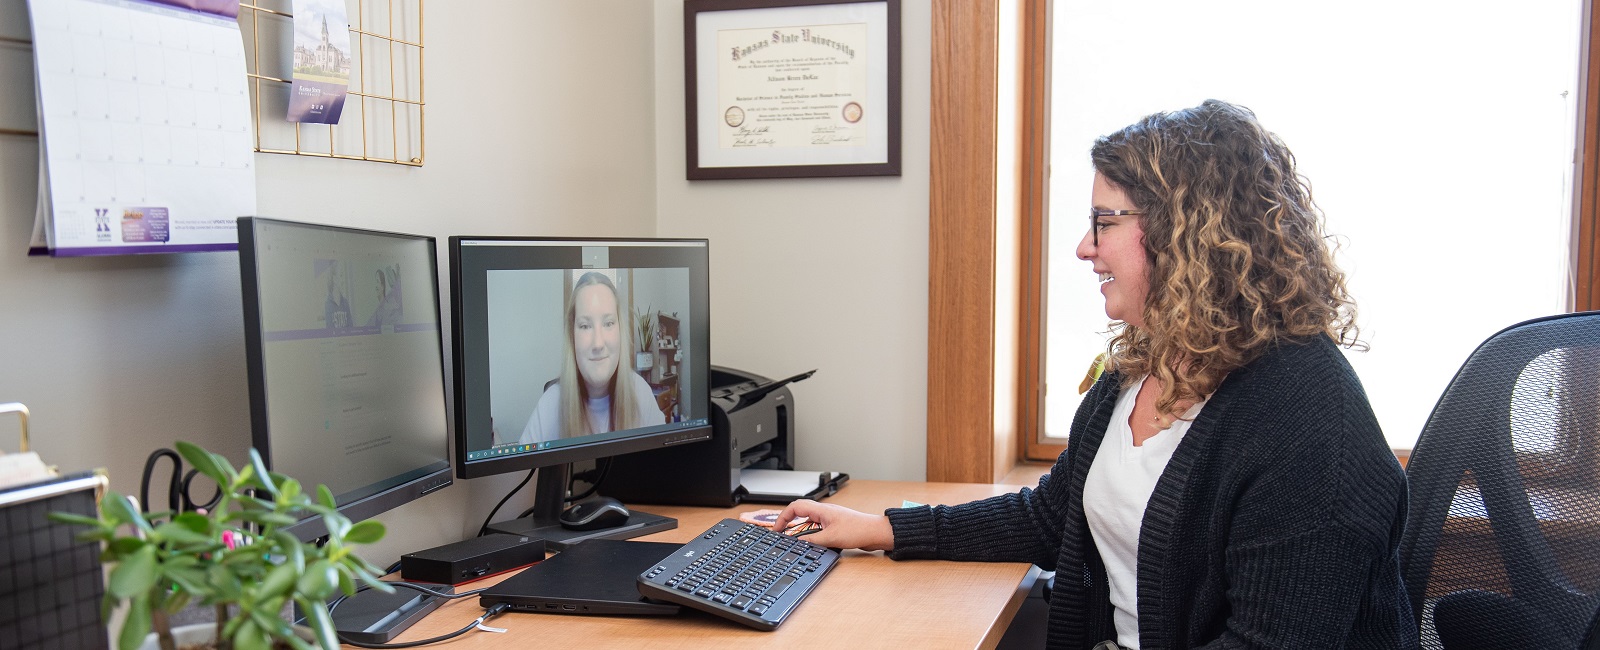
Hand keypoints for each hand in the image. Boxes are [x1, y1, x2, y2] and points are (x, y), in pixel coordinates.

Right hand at [771, 499, 894, 550]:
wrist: (875, 532)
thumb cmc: (858, 530)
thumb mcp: (831, 538)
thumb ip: (812, 541)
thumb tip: (797, 544)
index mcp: (821, 510)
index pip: (795, 507)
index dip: (783, 517)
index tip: (777, 529)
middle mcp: (824, 512)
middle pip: (799, 512)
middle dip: (788, 522)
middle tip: (781, 534)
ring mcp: (829, 519)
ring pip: (808, 521)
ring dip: (800, 530)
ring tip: (794, 541)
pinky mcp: (834, 526)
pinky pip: (816, 528)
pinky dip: (810, 535)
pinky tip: (811, 544)